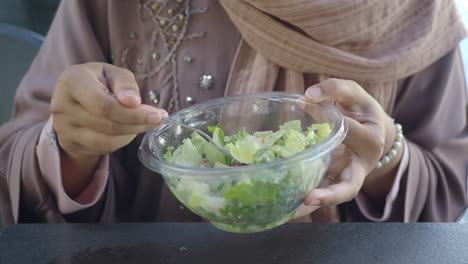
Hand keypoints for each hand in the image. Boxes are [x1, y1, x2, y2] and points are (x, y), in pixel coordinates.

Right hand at [50, 62, 166, 196]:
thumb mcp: (113, 74)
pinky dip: (123, 140)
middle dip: (138, 122)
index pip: (103, 104)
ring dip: (133, 132)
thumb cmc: (99, 81)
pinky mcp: (70, 143)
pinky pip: (103, 148)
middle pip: (107, 123)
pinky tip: (131, 129)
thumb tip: (133, 102)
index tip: (157, 114)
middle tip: (159, 118)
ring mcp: (63, 127)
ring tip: (147, 122)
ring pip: (107, 139)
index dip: (131, 113)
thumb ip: (124, 83)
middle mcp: (61, 105)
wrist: (75, 99)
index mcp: (71, 81)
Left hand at [293, 78, 396, 218]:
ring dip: (313, 206)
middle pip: (350, 186)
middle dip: (330, 195)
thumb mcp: (355, 95)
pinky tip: (285, 206)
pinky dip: (306, 201)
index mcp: (371, 139)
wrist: (375, 131)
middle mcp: (362, 165)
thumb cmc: (362, 112)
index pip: (347, 131)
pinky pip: (323, 192)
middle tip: (308, 198)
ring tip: (289, 213)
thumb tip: (307, 96)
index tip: (302, 102)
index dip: (324, 115)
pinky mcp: (336, 181)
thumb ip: (336, 89)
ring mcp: (349, 177)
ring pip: (334, 197)